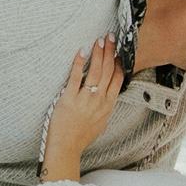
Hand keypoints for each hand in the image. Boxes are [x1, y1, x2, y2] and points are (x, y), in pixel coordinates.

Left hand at [48, 35, 123, 156]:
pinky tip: (81, 52)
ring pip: (95, 71)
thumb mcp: (100, 123)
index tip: (118, 52)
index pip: (118, 79)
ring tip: (99, 41)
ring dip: (98, 54)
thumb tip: (106, 95)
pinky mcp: (69, 99)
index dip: (119, 63)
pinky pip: (75, 77)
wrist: (66, 147)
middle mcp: (99, 101)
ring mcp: (84, 99)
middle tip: (110, 38)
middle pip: (108, 71)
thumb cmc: (81, 136)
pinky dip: (79, 63)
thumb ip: (104, 107)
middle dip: (110, 52)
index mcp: (107, 106)